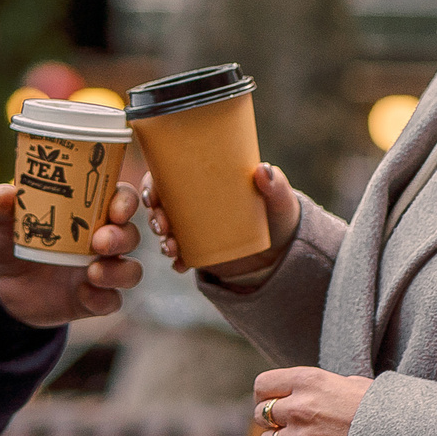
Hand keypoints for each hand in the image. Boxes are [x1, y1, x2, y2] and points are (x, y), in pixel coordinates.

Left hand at [0, 182, 142, 326]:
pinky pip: (111, 302)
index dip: (126, 202)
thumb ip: (0, 205)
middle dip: (122, 237)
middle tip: (100, 242)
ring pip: (130, 270)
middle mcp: (99, 240)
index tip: (116, 209)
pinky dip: (102, 299)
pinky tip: (82, 294)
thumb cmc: (5, 241)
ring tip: (93, 272)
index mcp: (85, 212)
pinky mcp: (91, 300)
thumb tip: (8, 193)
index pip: (120, 199)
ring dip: (119, 271)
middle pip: (130, 234)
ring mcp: (98, 271)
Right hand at [146, 164, 300, 278]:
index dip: (152, 183)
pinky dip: (177, 261)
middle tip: (161, 225)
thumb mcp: (279, 198)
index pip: (169, 176)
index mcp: (205, 181)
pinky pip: (181, 256)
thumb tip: (263, 170)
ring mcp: (195, 229)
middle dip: (154, 215)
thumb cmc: (279, 214)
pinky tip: (181, 265)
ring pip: (166, 231)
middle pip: (161, 205)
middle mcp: (194, 204)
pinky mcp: (200, 252)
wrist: (283, 251)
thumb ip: (275, 184)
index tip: (152, 194)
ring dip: (162, 239)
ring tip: (170, 248)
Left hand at [254, 366, 371, 435]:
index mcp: (308, 380)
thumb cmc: (379, 408)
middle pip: (260, 415)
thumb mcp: (350, 383)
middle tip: (286, 424)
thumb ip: (321, 386)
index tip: (271, 400)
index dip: (264, 394)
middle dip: (270, 420)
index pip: (262, 385)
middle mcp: (299, 407)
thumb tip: (308, 390)